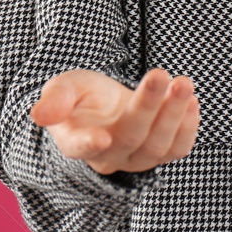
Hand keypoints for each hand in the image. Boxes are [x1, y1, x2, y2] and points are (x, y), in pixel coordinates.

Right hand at [29, 67, 199, 175]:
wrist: (105, 107)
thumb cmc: (82, 97)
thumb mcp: (65, 87)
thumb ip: (56, 97)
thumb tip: (40, 114)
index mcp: (76, 140)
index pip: (81, 147)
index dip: (89, 144)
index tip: (101, 137)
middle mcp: (108, 155)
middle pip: (131, 136)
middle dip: (148, 105)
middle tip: (161, 73)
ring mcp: (135, 158)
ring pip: (158, 145)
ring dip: (174, 114)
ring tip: (184, 83)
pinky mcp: (159, 153)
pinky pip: (177, 149)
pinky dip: (188, 128)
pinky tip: (192, 102)